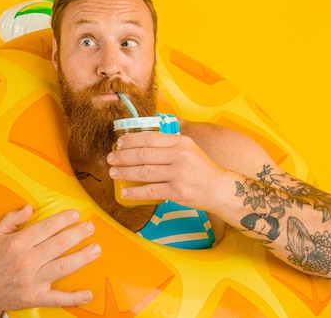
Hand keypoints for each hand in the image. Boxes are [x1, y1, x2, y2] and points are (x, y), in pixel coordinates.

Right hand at [0, 205, 100, 315]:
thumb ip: (12, 219)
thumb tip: (30, 207)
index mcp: (17, 244)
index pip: (45, 228)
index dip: (62, 219)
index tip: (76, 214)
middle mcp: (26, 261)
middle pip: (58, 245)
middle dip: (77, 234)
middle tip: (91, 227)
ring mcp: (32, 281)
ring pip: (62, 268)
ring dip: (82, 258)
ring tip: (96, 249)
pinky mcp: (35, 298)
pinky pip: (57, 298)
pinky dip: (74, 297)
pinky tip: (89, 293)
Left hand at [106, 132, 226, 210]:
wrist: (220, 189)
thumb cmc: (201, 169)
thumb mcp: (189, 149)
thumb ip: (168, 145)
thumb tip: (140, 143)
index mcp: (181, 142)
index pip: (150, 138)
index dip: (131, 140)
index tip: (119, 143)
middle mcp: (179, 156)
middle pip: (143, 154)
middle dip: (123, 156)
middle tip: (111, 158)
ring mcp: (178, 174)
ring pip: (144, 172)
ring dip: (125, 172)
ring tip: (113, 172)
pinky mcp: (177, 192)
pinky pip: (150, 190)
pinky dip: (135, 191)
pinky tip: (125, 192)